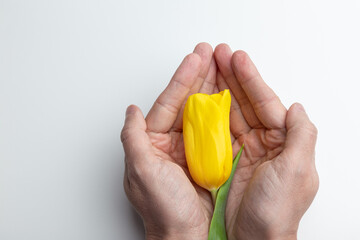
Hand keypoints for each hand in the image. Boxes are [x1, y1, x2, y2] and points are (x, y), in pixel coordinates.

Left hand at [121, 43, 218, 239]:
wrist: (186, 235)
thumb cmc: (162, 208)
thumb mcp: (140, 170)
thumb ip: (133, 137)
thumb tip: (131, 110)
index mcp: (153, 141)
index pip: (168, 102)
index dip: (182, 79)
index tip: (195, 59)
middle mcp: (172, 142)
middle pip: (186, 101)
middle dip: (199, 76)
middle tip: (211, 53)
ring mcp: (191, 148)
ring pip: (203, 111)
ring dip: (212, 88)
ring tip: (223, 65)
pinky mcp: (208, 157)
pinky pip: (217, 129)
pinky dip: (223, 111)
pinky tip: (230, 95)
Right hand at [214, 44, 318, 239]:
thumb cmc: (276, 212)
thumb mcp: (297, 172)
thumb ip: (302, 135)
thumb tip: (297, 107)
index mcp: (282, 142)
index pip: (266, 102)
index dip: (251, 79)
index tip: (237, 58)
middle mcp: (264, 143)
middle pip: (246, 102)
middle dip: (232, 76)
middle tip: (218, 54)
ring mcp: (243, 150)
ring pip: (230, 112)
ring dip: (219, 89)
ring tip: (208, 67)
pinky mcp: (225, 159)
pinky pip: (216, 130)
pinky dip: (209, 113)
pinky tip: (202, 98)